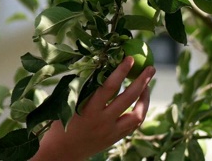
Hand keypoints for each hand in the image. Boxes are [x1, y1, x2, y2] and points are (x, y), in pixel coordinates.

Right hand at [31, 56, 154, 160]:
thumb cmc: (61, 124)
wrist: (62, 152)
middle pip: (129, 99)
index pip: (110, 87)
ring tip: (147, 86)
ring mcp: (112, 132)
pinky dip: (138, 112)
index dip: (121, 71)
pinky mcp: (115, 139)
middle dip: (142, 82)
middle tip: (150, 69)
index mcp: (90, 110)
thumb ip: (85, 89)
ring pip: (137, 115)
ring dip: (145, 99)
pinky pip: (133, 125)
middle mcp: (103, 121)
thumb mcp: (69, 104)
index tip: (130, 59)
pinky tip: (139, 103)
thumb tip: (100, 68)